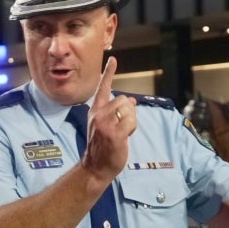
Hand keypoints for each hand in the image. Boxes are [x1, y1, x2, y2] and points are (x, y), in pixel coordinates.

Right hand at [81, 56, 135, 185]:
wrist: (95, 167)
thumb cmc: (103, 147)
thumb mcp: (106, 125)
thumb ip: (116, 112)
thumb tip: (131, 100)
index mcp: (95, 111)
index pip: (102, 89)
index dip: (108, 73)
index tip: (113, 60)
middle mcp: (98, 115)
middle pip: (122, 99)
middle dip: (128, 111)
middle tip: (123, 126)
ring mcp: (105, 125)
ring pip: (128, 109)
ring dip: (131, 120)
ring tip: (123, 132)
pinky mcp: (114, 134)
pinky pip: (131, 121)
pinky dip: (133, 127)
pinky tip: (126, 136)